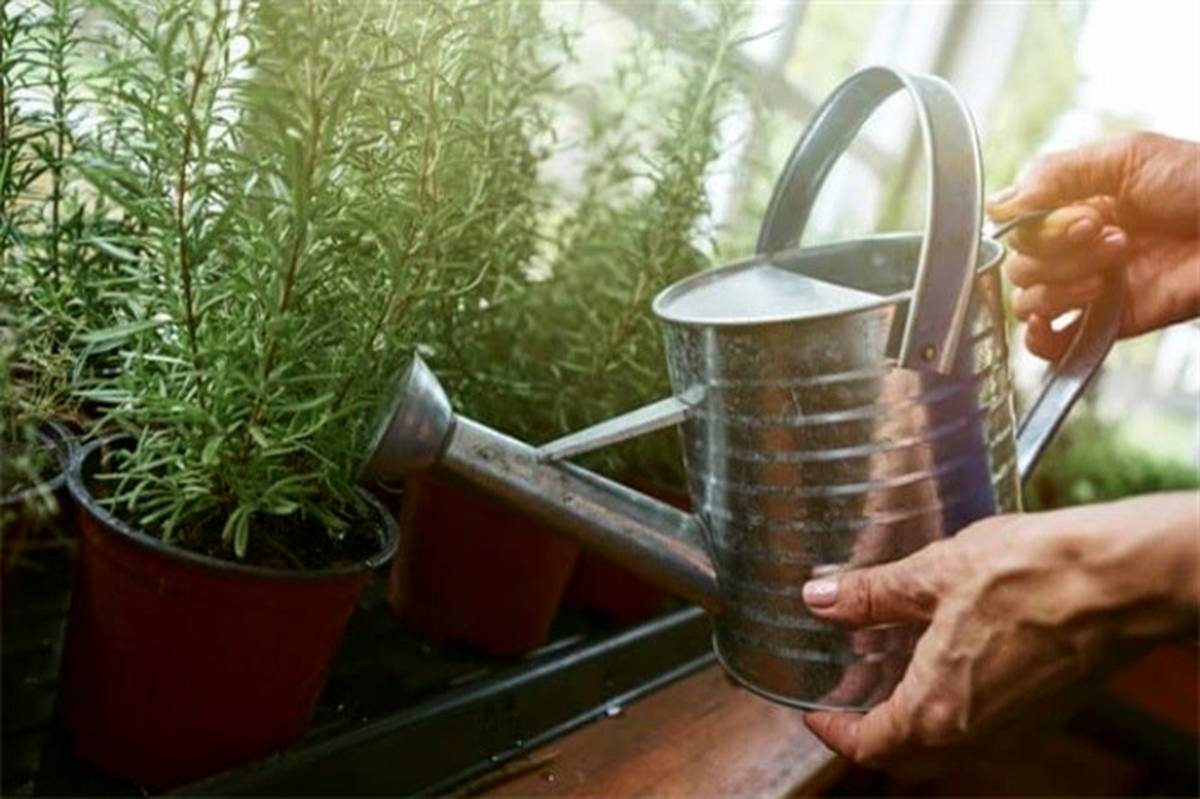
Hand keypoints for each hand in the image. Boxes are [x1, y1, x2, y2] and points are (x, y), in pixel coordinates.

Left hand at [799, 492, 1198, 765]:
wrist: (1125, 579)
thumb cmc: (1032, 574)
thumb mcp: (932, 574)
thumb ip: (871, 594)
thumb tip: (820, 597)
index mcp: (936, 710)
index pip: (869, 747)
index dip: (834, 732)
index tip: (815, 712)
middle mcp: (977, 733)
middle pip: (909, 755)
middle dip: (873, 732)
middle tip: (850, 696)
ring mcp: (1019, 725)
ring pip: (951, 743)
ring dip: (916, 720)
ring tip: (895, 672)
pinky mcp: (1049, 705)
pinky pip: (989, 724)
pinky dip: (958, 706)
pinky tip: (952, 657)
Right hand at [987, 132, 1199, 359]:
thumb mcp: (1125, 155)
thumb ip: (1055, 173)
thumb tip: (998, 205)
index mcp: (1074, 204)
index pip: (1017, 225)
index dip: (1038, 226)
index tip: (1083, 215)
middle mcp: (1076, 247)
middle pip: (1019, 263)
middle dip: (1060, 251)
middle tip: (1111, 236)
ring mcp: (1090, 285)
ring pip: (1028, 299)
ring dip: (1063, 283)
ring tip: (1115, 267)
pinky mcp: (1109, 321)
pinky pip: (1050, 343)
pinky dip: (1039, 336)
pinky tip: (1049, 321)